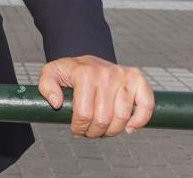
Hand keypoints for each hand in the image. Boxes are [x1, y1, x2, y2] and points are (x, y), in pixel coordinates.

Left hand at [37, 55, 153, 137]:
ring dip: (112, 131)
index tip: (76, 129)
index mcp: (84, 73)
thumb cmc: (70, 72)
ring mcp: (123, 76)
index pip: (83, 113)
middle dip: (94, 132)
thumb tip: (56, 102)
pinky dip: (139, 121)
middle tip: (89, 131)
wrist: (88, 61)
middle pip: (103, 119)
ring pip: (122, 117)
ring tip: (103, 129)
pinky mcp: (137, 79)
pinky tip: (129, 128)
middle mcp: (106, 73)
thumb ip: (46, 86)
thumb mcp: (50, 74)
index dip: (79, 128)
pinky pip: (146, 105)